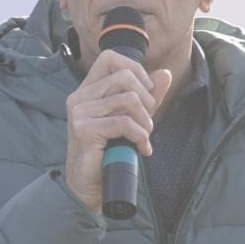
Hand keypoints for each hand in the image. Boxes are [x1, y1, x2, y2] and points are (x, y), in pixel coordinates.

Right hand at [62, 48, 171, 212]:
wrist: (89, 185)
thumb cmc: (108, 152)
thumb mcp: (132, 119)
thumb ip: (147, 97)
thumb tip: (165, 73)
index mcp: (87, 90)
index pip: (110, 57)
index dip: (135, 69)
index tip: (146, 92)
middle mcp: (79, 97)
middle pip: (125, 77)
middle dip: (147, 99)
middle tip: (148, 122)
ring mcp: (79, 112)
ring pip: (128, 100)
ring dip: (145, 122)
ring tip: (144, 138)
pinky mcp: (84, 129)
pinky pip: (124, 123)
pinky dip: (140, 136)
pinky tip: (141, 149)